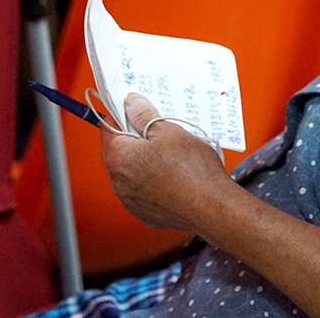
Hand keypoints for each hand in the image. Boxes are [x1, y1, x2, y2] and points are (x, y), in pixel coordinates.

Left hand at [100, 93, 233, 229]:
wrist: (211, 206)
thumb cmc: (192, 171)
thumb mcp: (169, 131)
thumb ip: (144, 116)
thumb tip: (132, 105)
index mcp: (120, 158)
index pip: (108, 129)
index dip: (121, 116)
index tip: (134, 111)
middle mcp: (119, 183)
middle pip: (117, 152)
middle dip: (131, 139)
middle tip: (154, 130)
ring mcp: (131, 201)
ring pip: (130, 173)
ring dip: (142, 162)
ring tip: (168, 154)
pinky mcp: (146, 214)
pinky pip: (142, 191)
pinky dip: (151, 182)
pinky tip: (171, 175)